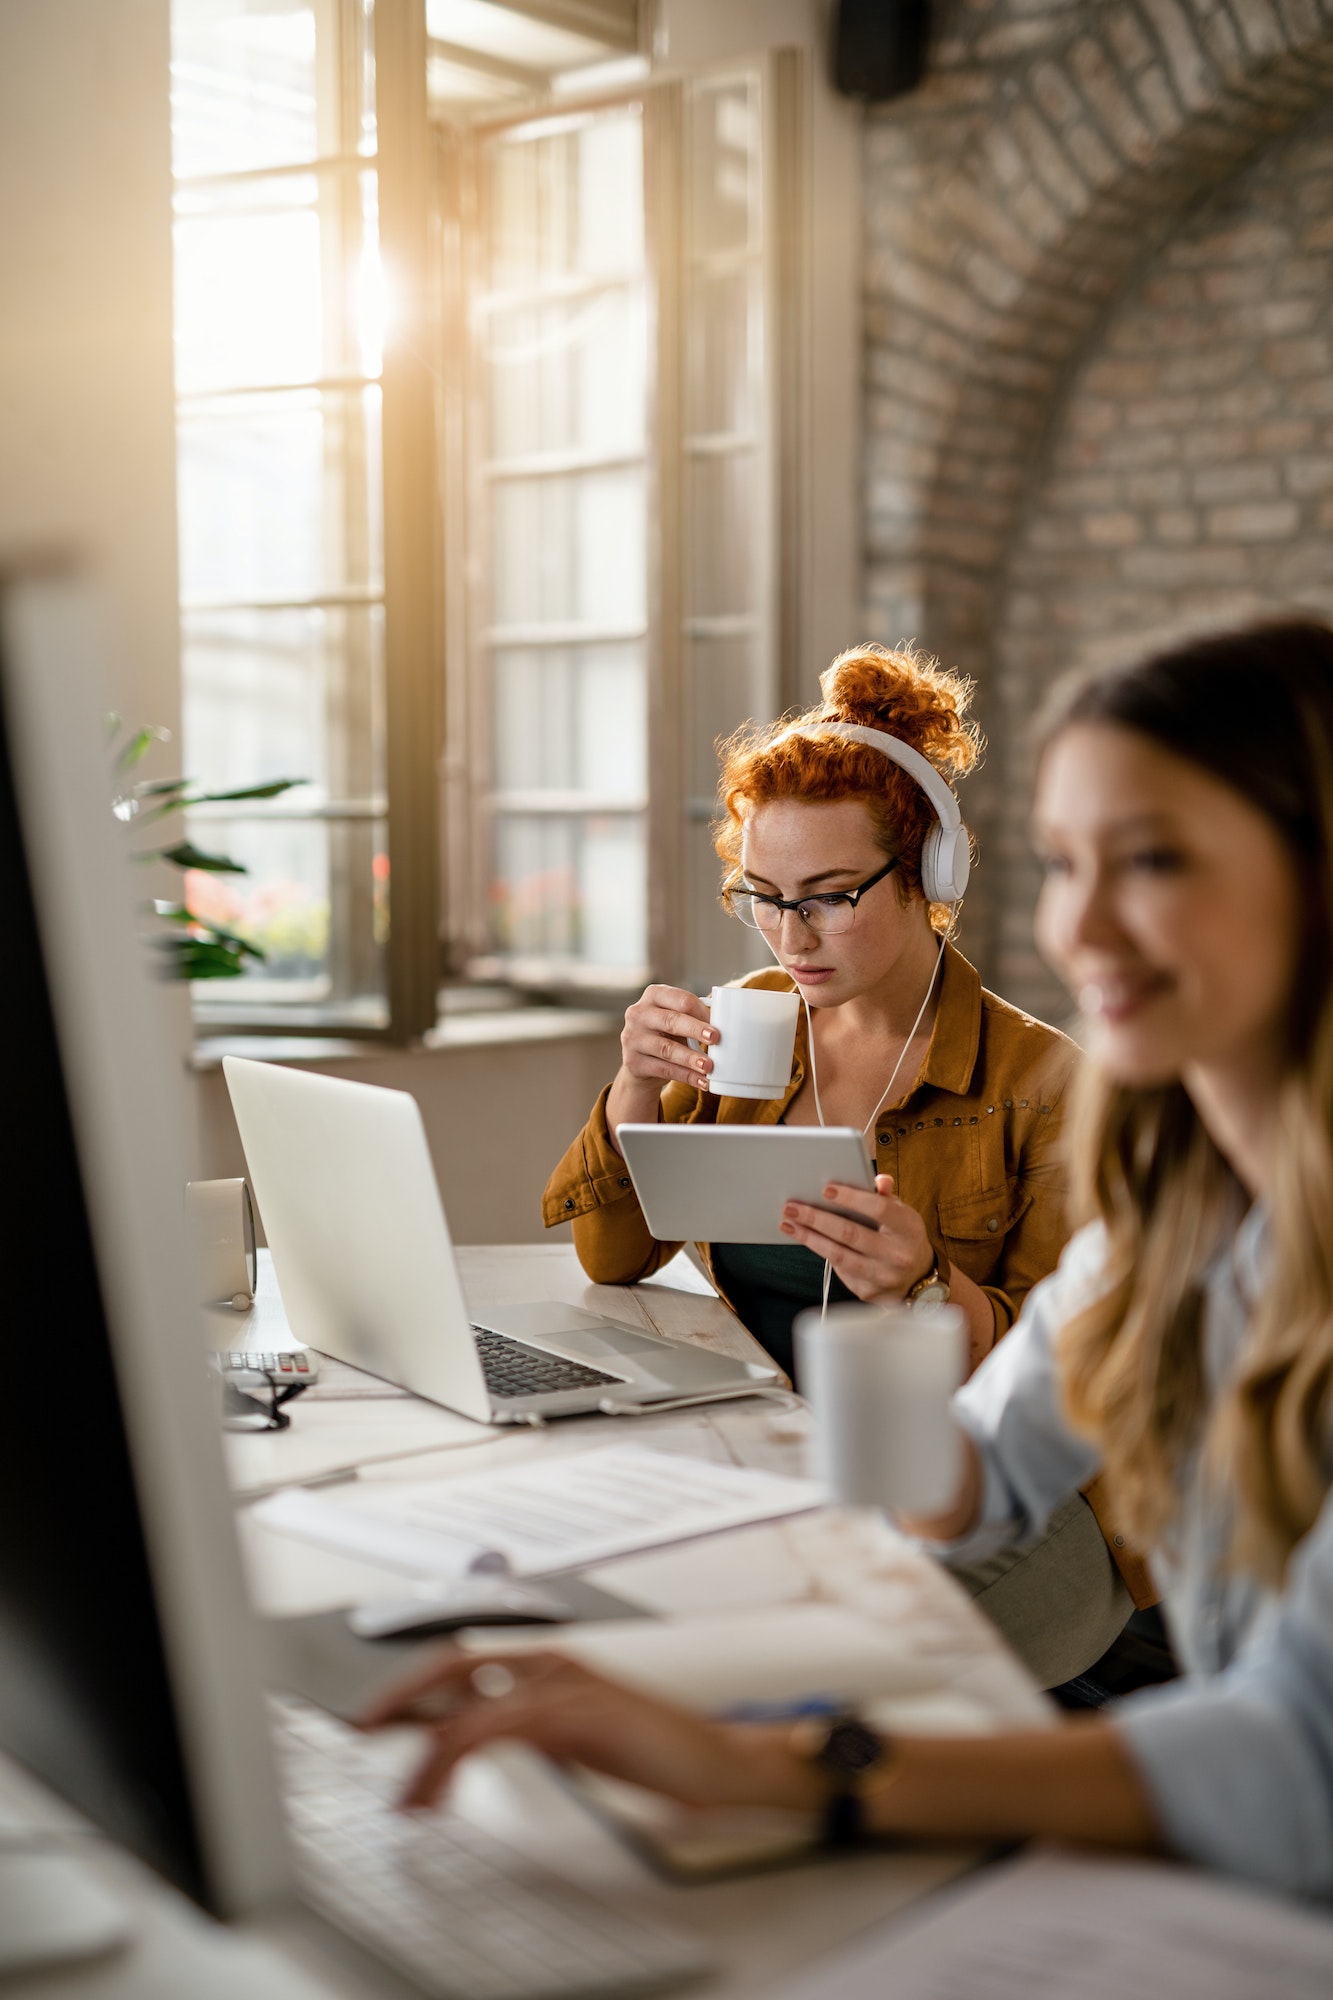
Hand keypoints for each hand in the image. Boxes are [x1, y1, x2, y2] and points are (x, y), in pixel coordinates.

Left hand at [358, 1648, 818, 1814]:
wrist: (718, 1762)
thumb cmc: (655, 1753)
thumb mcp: (577, 1738)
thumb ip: (529, 1731)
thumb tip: (472, 1742)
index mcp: (552, 1665)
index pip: (467, 1659)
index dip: (415, 1683)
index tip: (378, 1716)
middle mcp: (553, 1664)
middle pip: (454, 1662)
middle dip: (402, 1694)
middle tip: (363, 1728)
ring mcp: (564, 1685)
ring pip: (469, 1704)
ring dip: (426, 1753)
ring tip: (407, 1796)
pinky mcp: (576, 1714)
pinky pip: (497, 1728)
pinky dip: (457, 1759)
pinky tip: (444, 1791)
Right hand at [618, 983, 715, 1091]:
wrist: (641, 1062)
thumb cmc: (666, 1034)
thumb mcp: (676, 1019)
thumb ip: (694, 1017)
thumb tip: (726, 1023)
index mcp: (653, 995)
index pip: (681, 999)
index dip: (701, 1011)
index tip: (719, 1023)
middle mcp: (638, 1014)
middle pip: (671, 1021)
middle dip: (695, 1030)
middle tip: (715, 1038)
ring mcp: (632, 1038)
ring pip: (666, 1049)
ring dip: (691, 1058)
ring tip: (709, 1066)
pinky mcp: (633, 1062)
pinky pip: (664, 1070)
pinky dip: (686, 1076)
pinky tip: (702, 1081)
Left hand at [779, 1173, 934, 1301]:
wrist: (918, 1278)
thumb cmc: (904, 1237)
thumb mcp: (903, 1214)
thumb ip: (887, 1197)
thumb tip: (879, 1180)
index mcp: (907, 1229)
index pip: (879, 1209)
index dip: (851, 1198)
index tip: (826, 1189)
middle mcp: (897, 1255)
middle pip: (850, 1233)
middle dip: (816, 1219)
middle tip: (791, 1207)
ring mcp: (882, 1276)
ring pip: (838, 1255)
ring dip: (809, 1238)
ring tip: (788, 1224)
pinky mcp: (868, 1292)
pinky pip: (839, 1270)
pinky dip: (821, 1253)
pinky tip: (806, 1239)